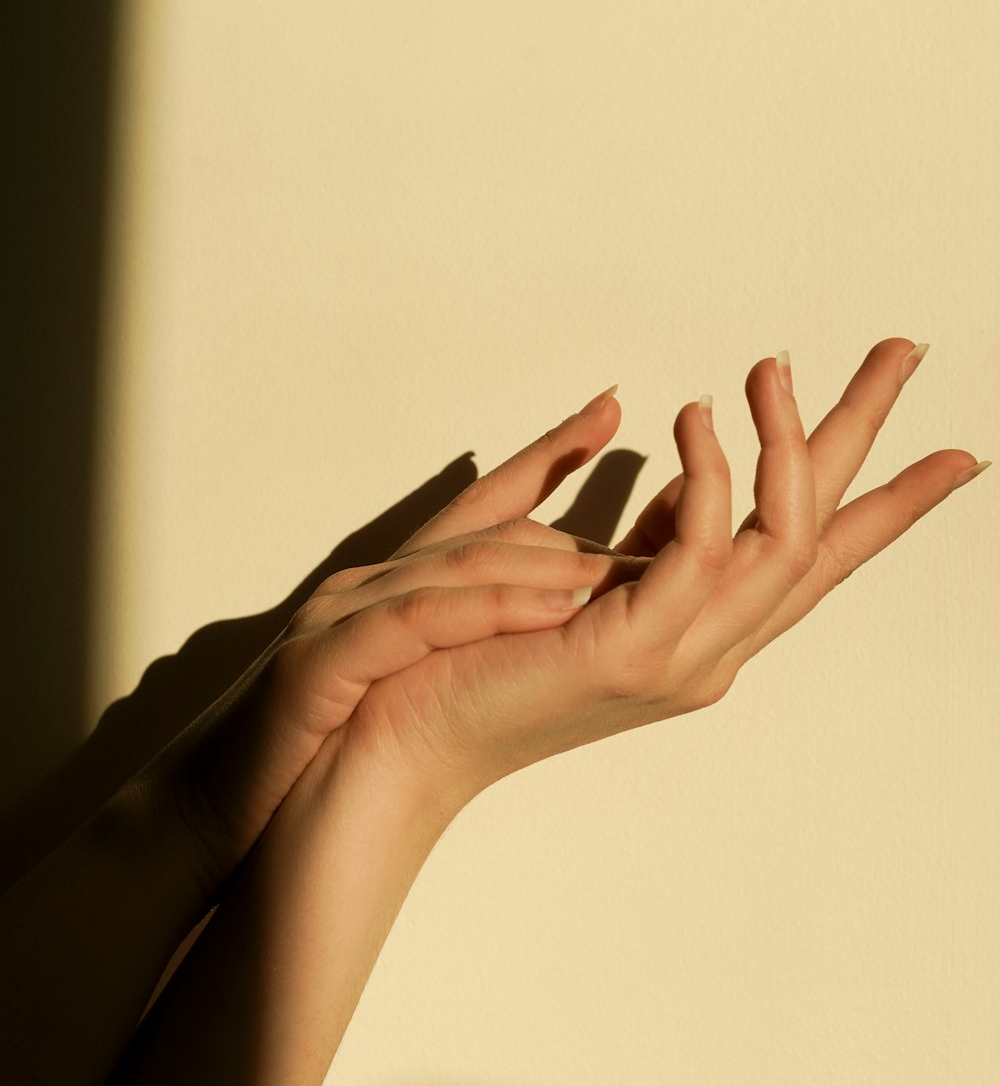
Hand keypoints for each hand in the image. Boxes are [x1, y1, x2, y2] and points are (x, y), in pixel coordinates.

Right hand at [159, 386, 638, 895]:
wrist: (238, 805)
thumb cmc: (333, 738)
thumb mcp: (412, 673)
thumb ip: (473, 622)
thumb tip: (571, 594)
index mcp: (397, 582)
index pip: (485, 505)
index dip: (550, 453)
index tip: (614, 403)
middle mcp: (370, 582)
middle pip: (482, 535)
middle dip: (570, 533)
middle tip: (656, 523)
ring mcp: (341, 617)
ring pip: (452, 569)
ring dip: (538, 570)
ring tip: (611, 577)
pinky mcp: (318, 666)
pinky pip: (409, 625)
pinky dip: (480, 613)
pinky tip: (548, 618)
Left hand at [322, 339, 986, 811]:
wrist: (402, 732)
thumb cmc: (470, 644)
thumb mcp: (560, 558)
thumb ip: (621, 511)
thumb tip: (638, 420)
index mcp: (694, 622)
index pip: (802, 550)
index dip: (876, 500)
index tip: (942, 452)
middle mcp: (709, 643)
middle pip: (819, 531)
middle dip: (864, 437)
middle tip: (906, 350)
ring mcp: (682, 653)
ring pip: (783, 534)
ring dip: (789, 437)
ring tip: (771, 364)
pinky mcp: (635, 648)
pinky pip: (704, 546)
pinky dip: (711, 473)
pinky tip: (698, 414)